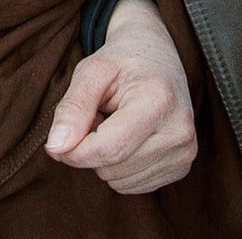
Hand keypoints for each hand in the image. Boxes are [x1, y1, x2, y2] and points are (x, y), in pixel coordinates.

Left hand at [45, 0, 196, 194]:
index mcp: (159, 100)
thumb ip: (72, 107)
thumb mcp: (92, 71)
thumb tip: (57, 147)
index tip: (59, 138)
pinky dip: (121, 166)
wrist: (157, 56)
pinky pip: (132, 186)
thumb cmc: (122, 62)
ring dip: (106, 158)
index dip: (74, 151)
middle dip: (91, 149)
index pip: (107, 149)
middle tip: (99, 116)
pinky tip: (130, 137)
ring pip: (119, 181)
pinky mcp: (182, 166)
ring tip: (116, 124)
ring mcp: (185, 151)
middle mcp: (179, 130)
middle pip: (111, 168)